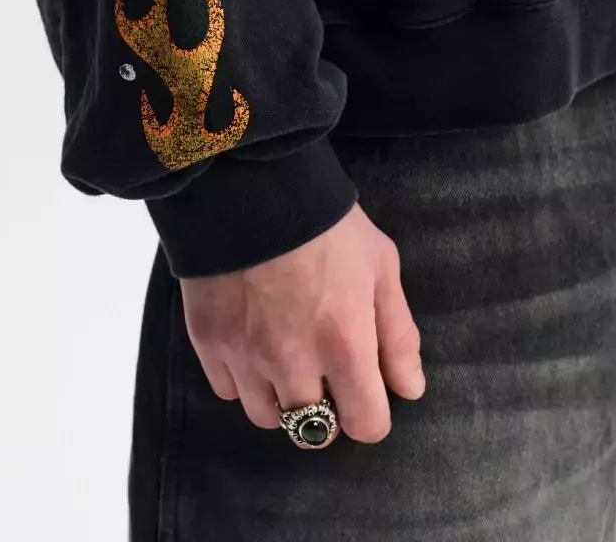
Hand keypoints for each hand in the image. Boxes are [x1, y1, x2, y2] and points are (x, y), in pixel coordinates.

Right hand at [179, 201, 424, 443]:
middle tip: (321, 367)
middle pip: (314, 431)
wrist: (250, 183)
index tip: (364, 387)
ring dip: (280, 396)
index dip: (370, 411)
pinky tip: (250, 339)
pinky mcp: (207, 340)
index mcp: (344, 346)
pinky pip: (226, 388)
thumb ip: (397, 332)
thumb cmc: (326, 222)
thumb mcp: (380, 265)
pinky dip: (240, 375)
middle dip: (324, 407)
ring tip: (283, 354)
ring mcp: (245, 355)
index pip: (366, 425)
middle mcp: (293, 363)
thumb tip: (408, 388)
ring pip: (266, 416)